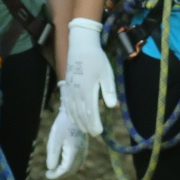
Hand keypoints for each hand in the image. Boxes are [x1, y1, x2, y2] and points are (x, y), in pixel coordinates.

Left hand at [45, 103, 88, 179]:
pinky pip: (79, 160)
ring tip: (55, 167)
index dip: (55, 175)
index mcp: (73, 151)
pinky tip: (63, 160)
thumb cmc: (62, 124)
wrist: (74, 110)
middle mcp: (81, 152)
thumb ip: (53, 155)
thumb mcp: (54, 139)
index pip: (65, 170)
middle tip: (50, 173)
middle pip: (72, 170)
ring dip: (66, 170)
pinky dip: (71, 164)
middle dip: (60, 174)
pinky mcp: (84, 145)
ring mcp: (83, 148)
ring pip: (76, 166)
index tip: (46, 174)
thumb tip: (51, 168)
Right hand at [64, 19, 115, 135]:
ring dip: (78, 121)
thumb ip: (109, 90)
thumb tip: (113, 106)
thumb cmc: (96, 59)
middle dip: (87, 125)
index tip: (99, 132)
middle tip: (94, 134)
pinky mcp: (66, 86)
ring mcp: (70, 90)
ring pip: (72, 111)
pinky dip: (70, 113)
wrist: (80, 45)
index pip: (90, 112)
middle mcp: (76, 93)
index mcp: (87, 91)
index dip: (94, 123)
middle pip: (81, 114)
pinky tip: (73, 118)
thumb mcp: (107, 74)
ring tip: (85, 129)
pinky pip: (66, 104)